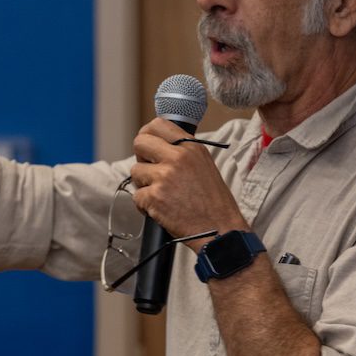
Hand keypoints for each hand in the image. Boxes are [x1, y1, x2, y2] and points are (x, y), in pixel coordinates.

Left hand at [129, 119, 245, 245]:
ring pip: (135, 171)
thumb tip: (158, 146)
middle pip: (140, 142)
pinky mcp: (155, 197)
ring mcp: (164, 177)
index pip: (158, 125)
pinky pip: (137, 196)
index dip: (148, 134)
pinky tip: (162, 210)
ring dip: (144, 185)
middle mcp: (177, 158)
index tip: (147, 146)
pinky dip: (145, 206)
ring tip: (162, 195)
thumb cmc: (214, 203)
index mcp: (191, 147)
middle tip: (150, 171)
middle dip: (140, 157)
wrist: (220, 230)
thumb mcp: (204, 165)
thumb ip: (182, 153)